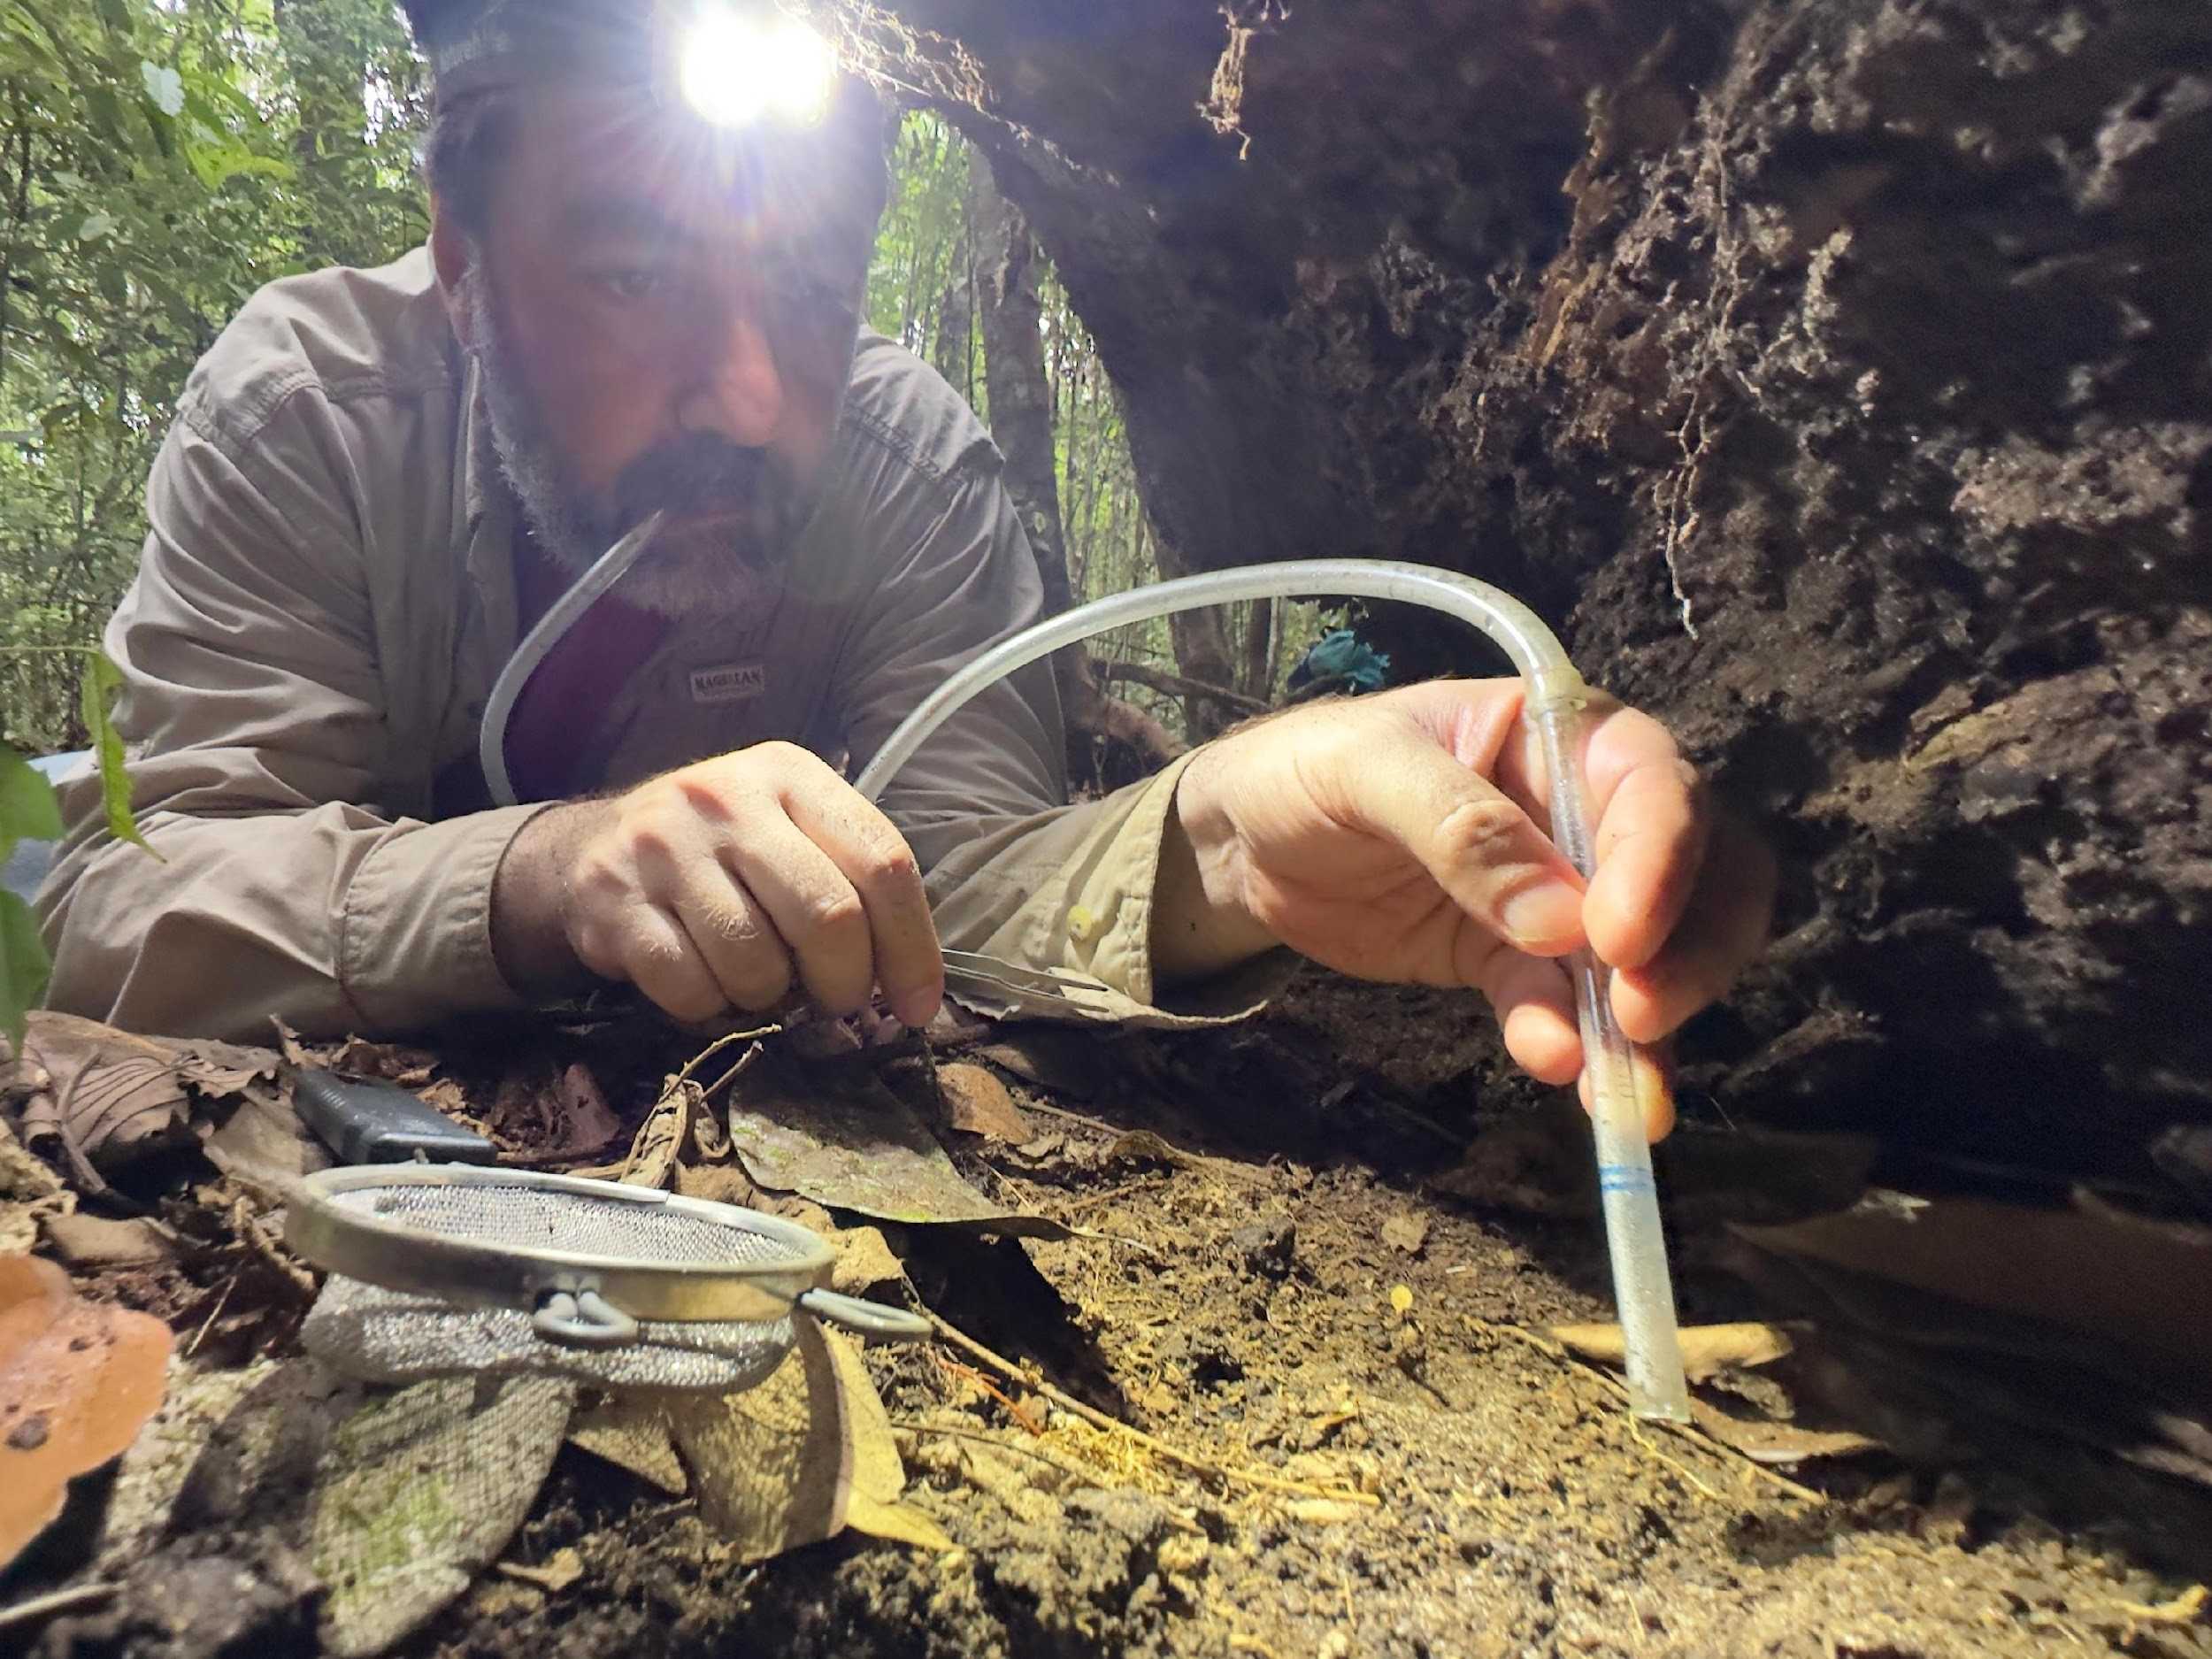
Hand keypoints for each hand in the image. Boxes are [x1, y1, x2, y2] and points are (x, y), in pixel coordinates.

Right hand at [491, 742, 942, 1026]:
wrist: (599, 842)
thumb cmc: (725, 849)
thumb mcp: (792, 830)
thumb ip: (850, 883)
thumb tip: (909, 987)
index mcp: (791, 775)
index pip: (883, 862)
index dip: (912, 947)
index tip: (917, 1006)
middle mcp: (728, 799)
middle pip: (827, 916)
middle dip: (843, 982)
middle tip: (835, 1000)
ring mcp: (664, 847)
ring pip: (755, 964)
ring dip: (767, 996)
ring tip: (755, 976)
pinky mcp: (613, 899)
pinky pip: (688, 988)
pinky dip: (707, 1006)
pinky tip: (704, 981)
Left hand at [1158, 679, 1774, 1130]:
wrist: (1241, 841)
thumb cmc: (1304, 769)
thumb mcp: (1365, 769)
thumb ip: (1459, 826)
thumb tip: (1560, 916)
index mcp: (1561, 731)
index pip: (1654, 785)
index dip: (1661, 860)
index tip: (1619, 937)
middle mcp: (1584, 810)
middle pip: (1698, 873)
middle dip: (1689, 950)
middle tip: (1643, 1018)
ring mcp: (1559, 892)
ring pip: (1648, 958)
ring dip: (1647, 1028)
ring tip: (1629, 1099)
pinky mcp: (1515, 960)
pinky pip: (1567, 1006)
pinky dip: (1575, 1045)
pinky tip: (1559, 1072)